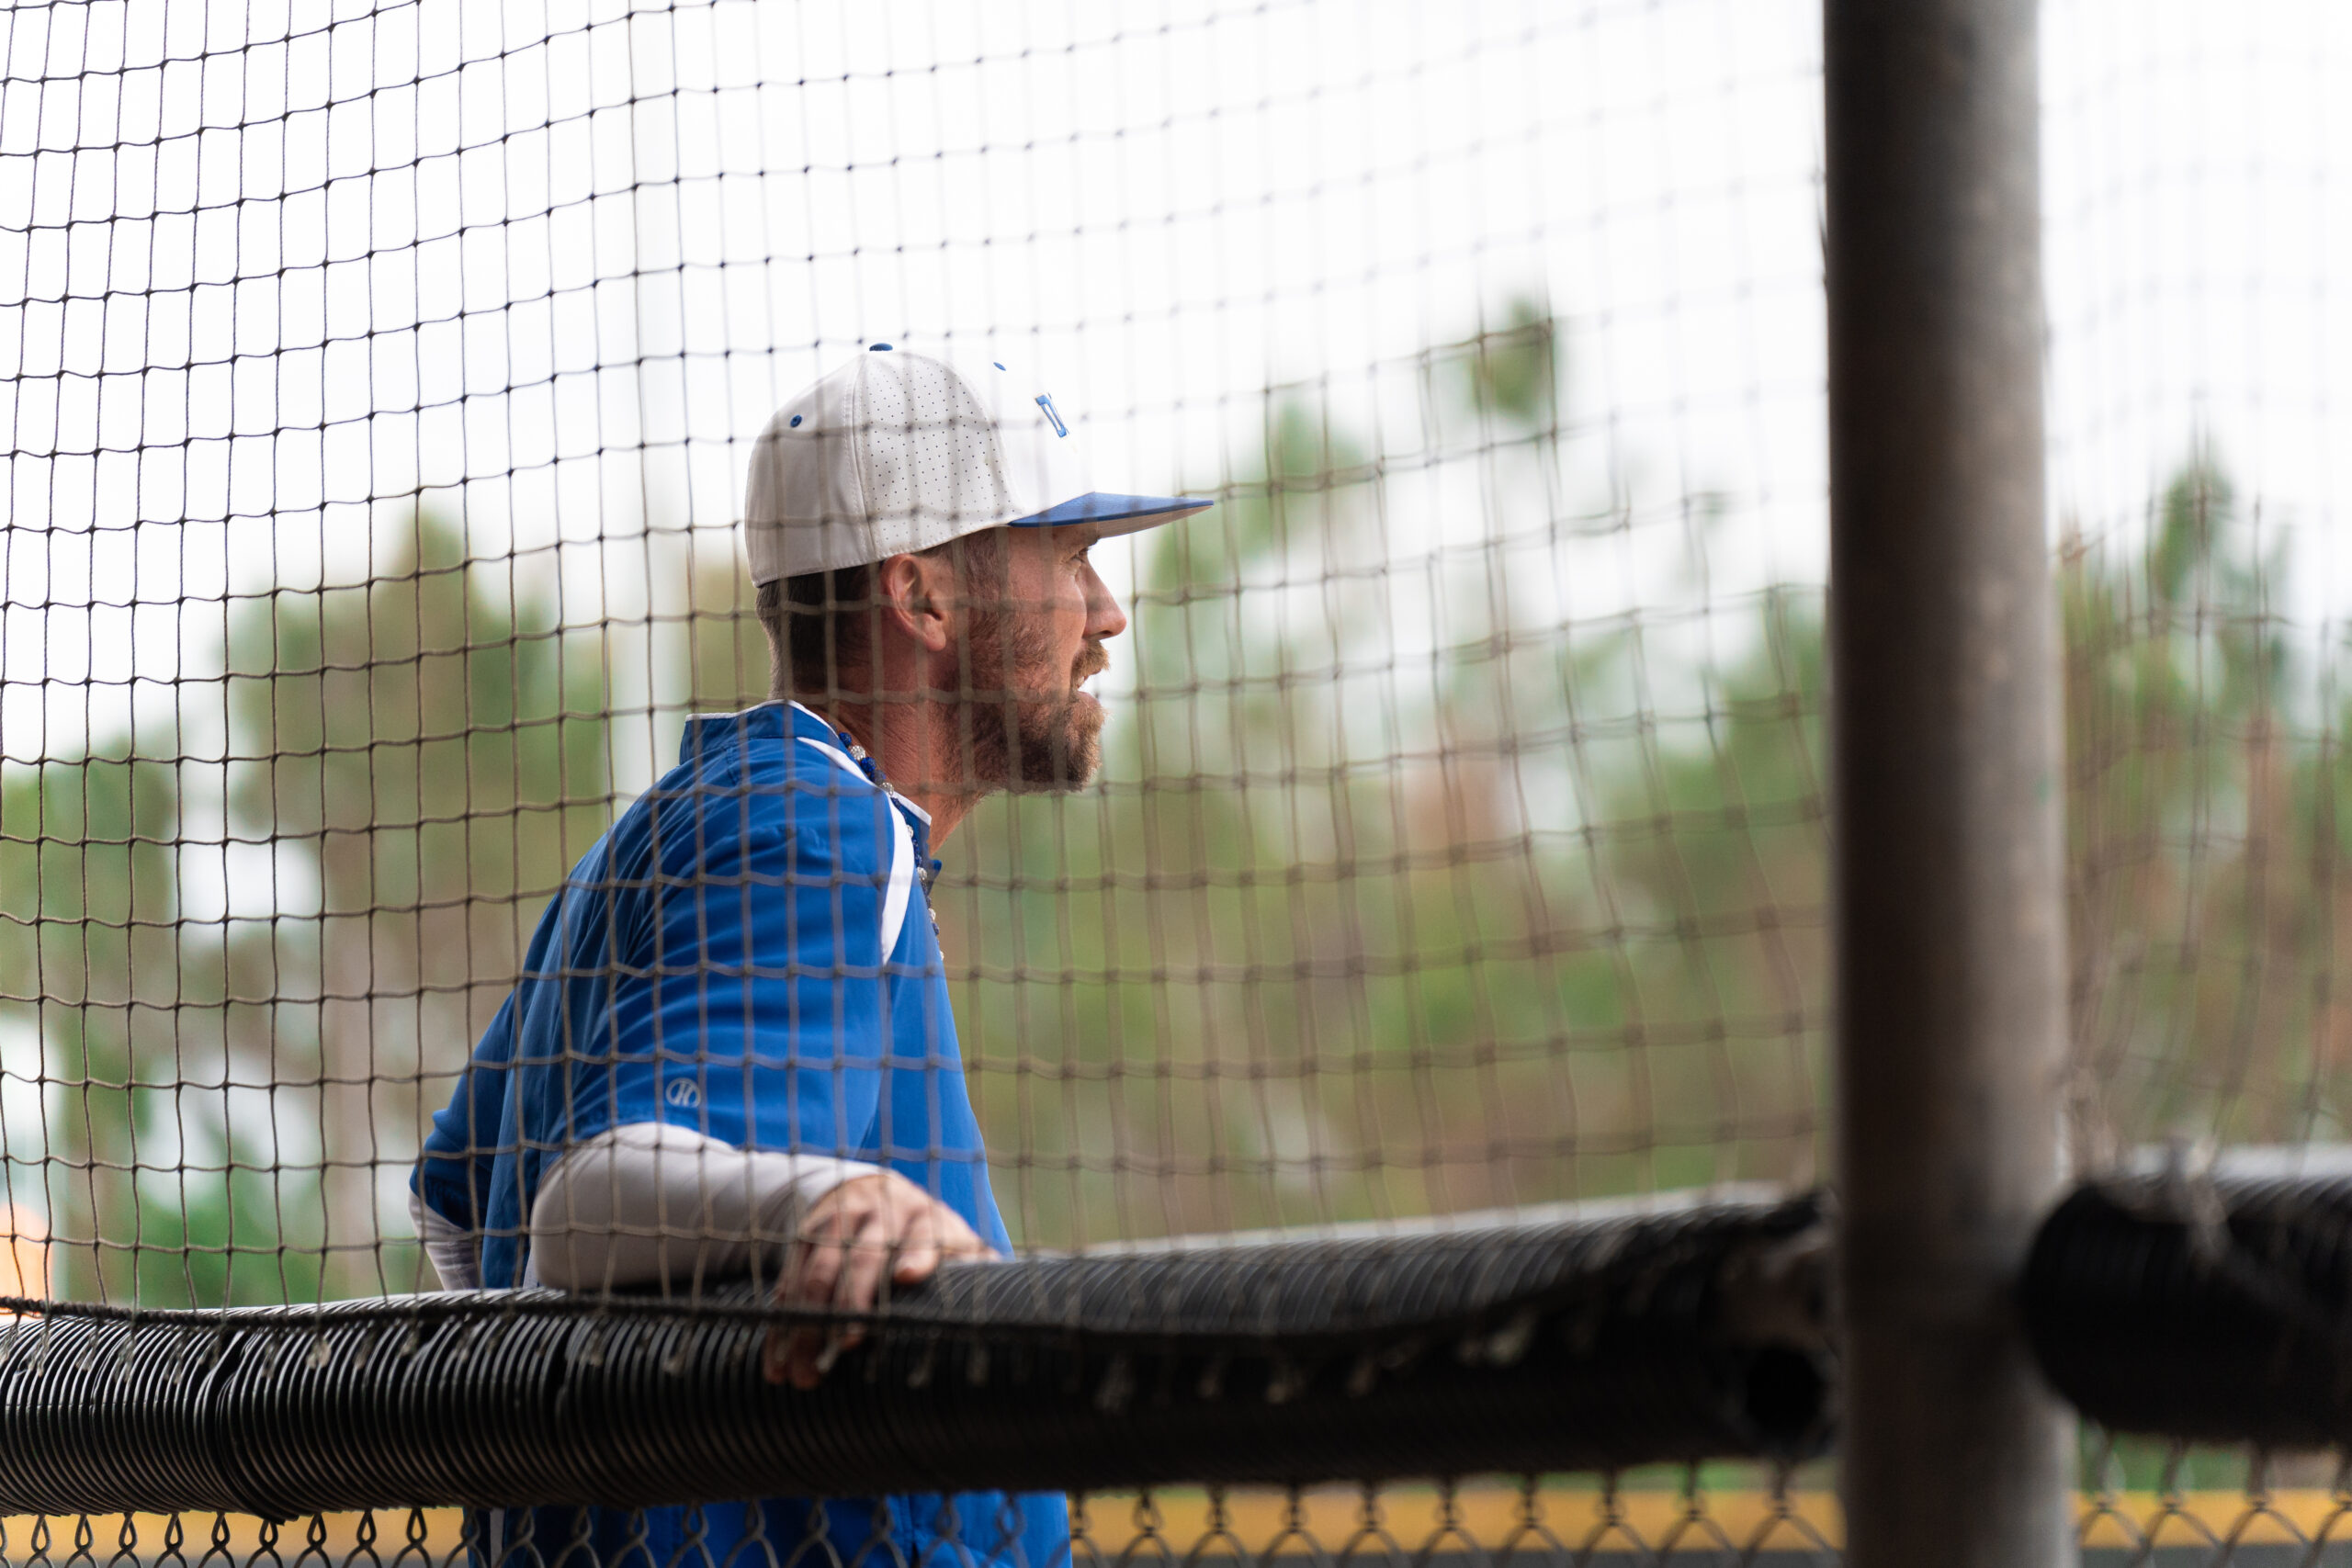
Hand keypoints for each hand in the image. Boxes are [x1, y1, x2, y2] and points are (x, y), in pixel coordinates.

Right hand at [762, 1171, 990, 1388]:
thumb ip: (979, 1274)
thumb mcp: (957, 1247)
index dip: (918, 1253)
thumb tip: (1024, 1315)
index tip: (907, 1276)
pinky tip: (777, 1361)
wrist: (872, 1192)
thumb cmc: (928, 1239)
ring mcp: (839, 1221)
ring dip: (805, 1323)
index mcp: (927, 1219)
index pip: (924, 1233)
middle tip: (843, 1345)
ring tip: (801, 1374)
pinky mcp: (806, 1235)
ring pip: (818, 1269)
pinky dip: (779, 1323)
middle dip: (851, 1301)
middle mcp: (881, 1213)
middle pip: (862, 1255)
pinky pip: (789, 1279)